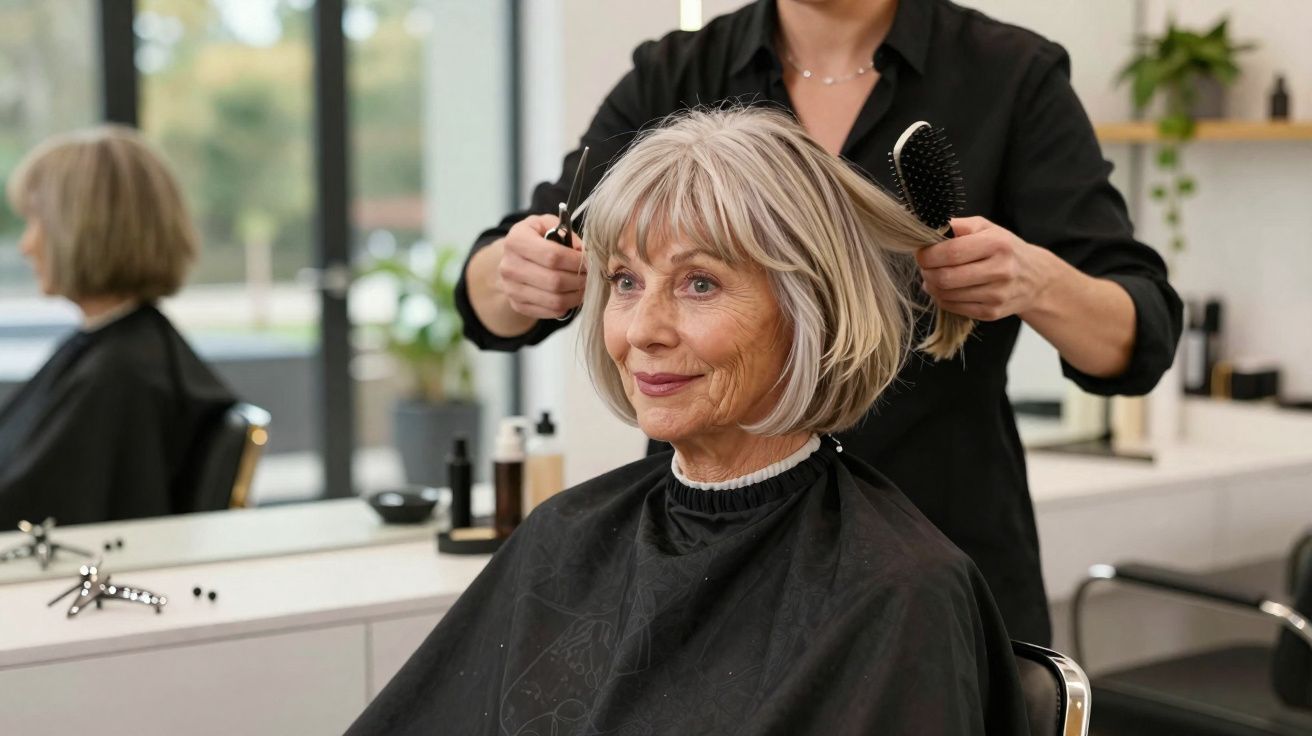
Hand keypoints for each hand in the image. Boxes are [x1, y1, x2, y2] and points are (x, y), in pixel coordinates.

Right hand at [496, 214, 587, 319]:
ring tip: (584, 285)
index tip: (589, 262)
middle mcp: (509, 266)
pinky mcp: (518, 305)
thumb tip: (583, 253)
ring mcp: (511, 289)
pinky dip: (568, 305)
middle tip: (590, 275)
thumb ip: (566, 233)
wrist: (514, 258)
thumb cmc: (536, 238)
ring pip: (555, 300)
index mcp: (516, 241)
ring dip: (576, 295)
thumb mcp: (548, 224)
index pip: (553, 256)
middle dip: (579, 279)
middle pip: (554, 281)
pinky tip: (573, 294)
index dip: (576, 261)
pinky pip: (552, 311)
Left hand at [915, 216, 1057, 321]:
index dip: (928, 255)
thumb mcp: (985, 228)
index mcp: (997, 244)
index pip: (951, 252)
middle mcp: (1000, 270)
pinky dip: (942, 298)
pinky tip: (946, 289)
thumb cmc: (1004, 248)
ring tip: (934, 276)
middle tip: (925, 266)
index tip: (921, 253)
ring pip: (946, 294)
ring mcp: (997, 295)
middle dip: (926, 271)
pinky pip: (953, 307)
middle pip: (945, 277)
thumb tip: (926, 229)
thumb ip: (957, 226)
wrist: (1036, 278)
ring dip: (931, 285)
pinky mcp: (992, 312)